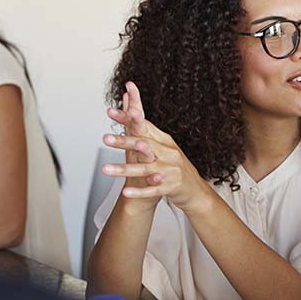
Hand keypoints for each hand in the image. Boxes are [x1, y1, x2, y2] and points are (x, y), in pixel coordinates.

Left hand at [103, 81, 210, 213]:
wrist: (195, 189)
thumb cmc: (175, 166)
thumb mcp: (163, 145)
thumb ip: (145, 128)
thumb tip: (131, 107)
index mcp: (165, 142)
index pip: (143, 127)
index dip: (127, 119)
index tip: (111, 112)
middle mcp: (168, 154)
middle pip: (144, 145)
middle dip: (124, 142)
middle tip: (106, 138)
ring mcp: (169, 171)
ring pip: (144, 169)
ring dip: (124, 169)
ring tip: (106, 169)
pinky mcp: (169, 188)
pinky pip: (152, 190)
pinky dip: (139, 192)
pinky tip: (126, 192)